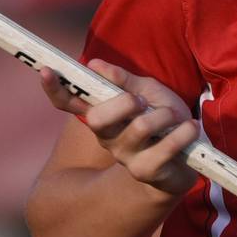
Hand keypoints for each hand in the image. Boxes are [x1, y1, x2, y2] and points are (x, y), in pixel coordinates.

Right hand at [40, 59, 198, 195]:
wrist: (190, 158)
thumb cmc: (166, 120)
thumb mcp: (148, 93)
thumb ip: (124, 80)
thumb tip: (94, 64)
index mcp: (104, 115)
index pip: (69, 103)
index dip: (55, 89)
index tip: (46, 70)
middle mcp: (108, 137)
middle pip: (98, 118)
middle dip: (124, 102)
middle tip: (142, 102)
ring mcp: (125, 157)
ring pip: (138, 128)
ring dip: (165, 116)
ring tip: (177, 118)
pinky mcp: (146, 172)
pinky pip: (163, 149)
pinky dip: (182, 134)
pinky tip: (190, 130)